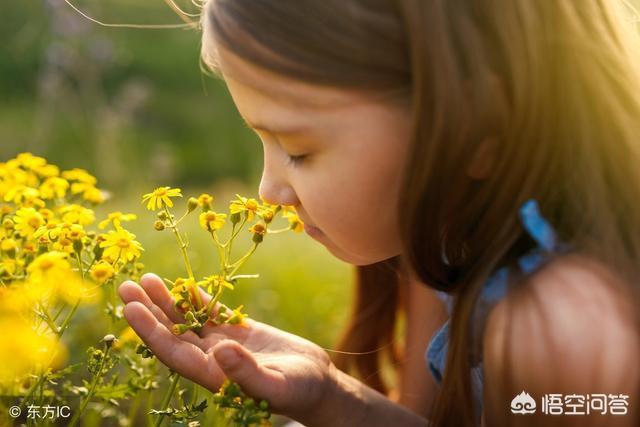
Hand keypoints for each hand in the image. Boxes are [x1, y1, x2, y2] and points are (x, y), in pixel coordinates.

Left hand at [118, 273, 336, 420]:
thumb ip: (248, 372)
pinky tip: (181, 284)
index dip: (150, 331)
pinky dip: (196, 299)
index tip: (131, 309)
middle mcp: (210, 359)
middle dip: (148, 311)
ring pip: (188, 320)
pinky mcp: (238, 331)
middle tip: (125, 286)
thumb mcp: (277, 385)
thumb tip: (220, 352)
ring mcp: (223, 344)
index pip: (173, 351)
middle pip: (172, 333)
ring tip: (145, 279)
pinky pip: (211, 312)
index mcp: (213, 375)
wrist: (317, 383)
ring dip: (166, 301)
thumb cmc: (299, 391)